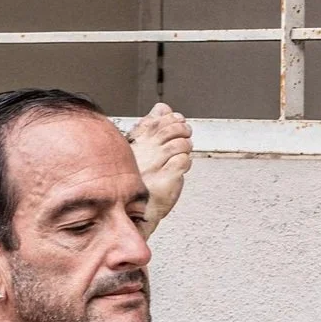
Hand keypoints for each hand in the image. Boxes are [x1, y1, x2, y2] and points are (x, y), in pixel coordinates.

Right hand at [128, 103, 192, 235]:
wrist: (134, 213)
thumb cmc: (139, 181)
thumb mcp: (141, 149)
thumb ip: (151, 126)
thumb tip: (162, 107)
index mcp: (136, 144)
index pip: (156, 121)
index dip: (171, 118)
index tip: (178, 120)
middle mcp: (144, 154)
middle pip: (169, 130)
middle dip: (182, 129)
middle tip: (186, 133)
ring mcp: (154, 167)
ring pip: (179, 145)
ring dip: (186, 146)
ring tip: (184, 151)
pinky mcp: (165, 180)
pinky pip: (183, 162)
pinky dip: (186, 162)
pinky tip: (181, 167)